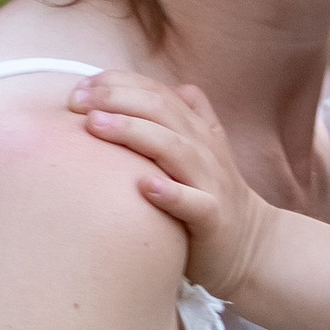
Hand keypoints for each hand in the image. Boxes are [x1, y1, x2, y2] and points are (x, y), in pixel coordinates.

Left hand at [71, 68, 269, 299]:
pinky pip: (194, 203)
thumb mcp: (202, 151)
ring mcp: (210, 182)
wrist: (252, 247)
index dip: (118, 83)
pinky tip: (143, 186)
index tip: (79, 88)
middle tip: (76, 101)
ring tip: (96, 125)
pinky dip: (171, 193)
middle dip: (116, 99)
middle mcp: (203, 149)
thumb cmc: (211, 198)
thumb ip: (189, 118)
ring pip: (173, 149)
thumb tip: (175, 87)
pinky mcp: (214, 219)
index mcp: (196, 130)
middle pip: (161, 111)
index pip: (156, 93)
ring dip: (133, 133)